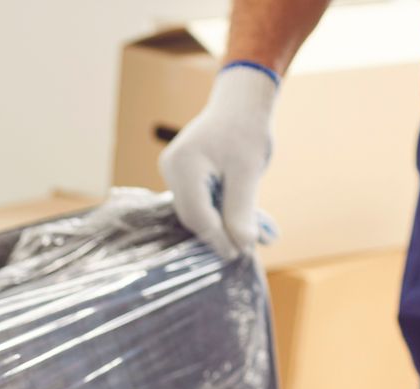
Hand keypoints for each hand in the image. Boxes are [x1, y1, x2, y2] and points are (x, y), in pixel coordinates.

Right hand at [159, 63, 278, 259]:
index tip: (238, 254)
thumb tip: (243, 246)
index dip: (217, 238)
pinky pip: (195, 200)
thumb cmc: (247, 130)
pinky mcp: (179, 173)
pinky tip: (233, 216)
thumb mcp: (249, 172)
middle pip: (192, 215)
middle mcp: (170, 168)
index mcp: (184, 164)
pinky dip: (214, 210)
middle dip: (218, 233)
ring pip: (193, 210)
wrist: (241, 102)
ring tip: (244, 233)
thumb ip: (242, 210)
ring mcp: (171, 170)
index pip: (197, 214)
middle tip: (244, 248)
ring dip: (218, 223)